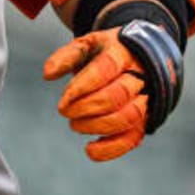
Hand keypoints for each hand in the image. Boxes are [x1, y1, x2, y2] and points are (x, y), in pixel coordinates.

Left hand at [43, 19, 186, 162]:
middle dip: (86, 107)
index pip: (106, 67)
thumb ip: (67, 56)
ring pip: (128, 117)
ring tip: (75, 125)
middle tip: (65, 110)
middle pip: (117, 95)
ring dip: (97, 126)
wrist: (138, 59)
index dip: (83, 85)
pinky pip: (133, 138)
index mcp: (124, 51)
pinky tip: (89, 149)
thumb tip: (48, 74)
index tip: (64, 99)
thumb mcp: (87, 45)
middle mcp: (140, 75)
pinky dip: (111, 149)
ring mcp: (146, 98)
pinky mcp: (145, 120)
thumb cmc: (105, 54)